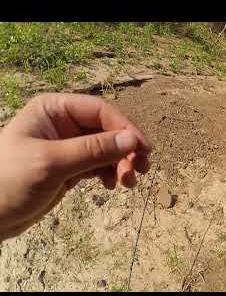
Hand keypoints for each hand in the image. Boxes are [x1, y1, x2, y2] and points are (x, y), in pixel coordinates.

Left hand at [0, 93, 151, 240]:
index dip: (125, 128)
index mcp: (54, 110)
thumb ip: (94, 150)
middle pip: (108, 130)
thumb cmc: (10, 182)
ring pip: (108, 148)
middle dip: (125, 150)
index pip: (100, 111)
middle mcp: (63, 123)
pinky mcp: (72, 165)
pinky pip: (100, 164)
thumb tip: (133, 139)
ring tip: (128, 183)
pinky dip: (110, 173)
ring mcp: (69, 145)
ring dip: (121, 164)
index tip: (143, 149)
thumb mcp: (53, 163)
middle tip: (141, 170)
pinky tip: (111, 186)